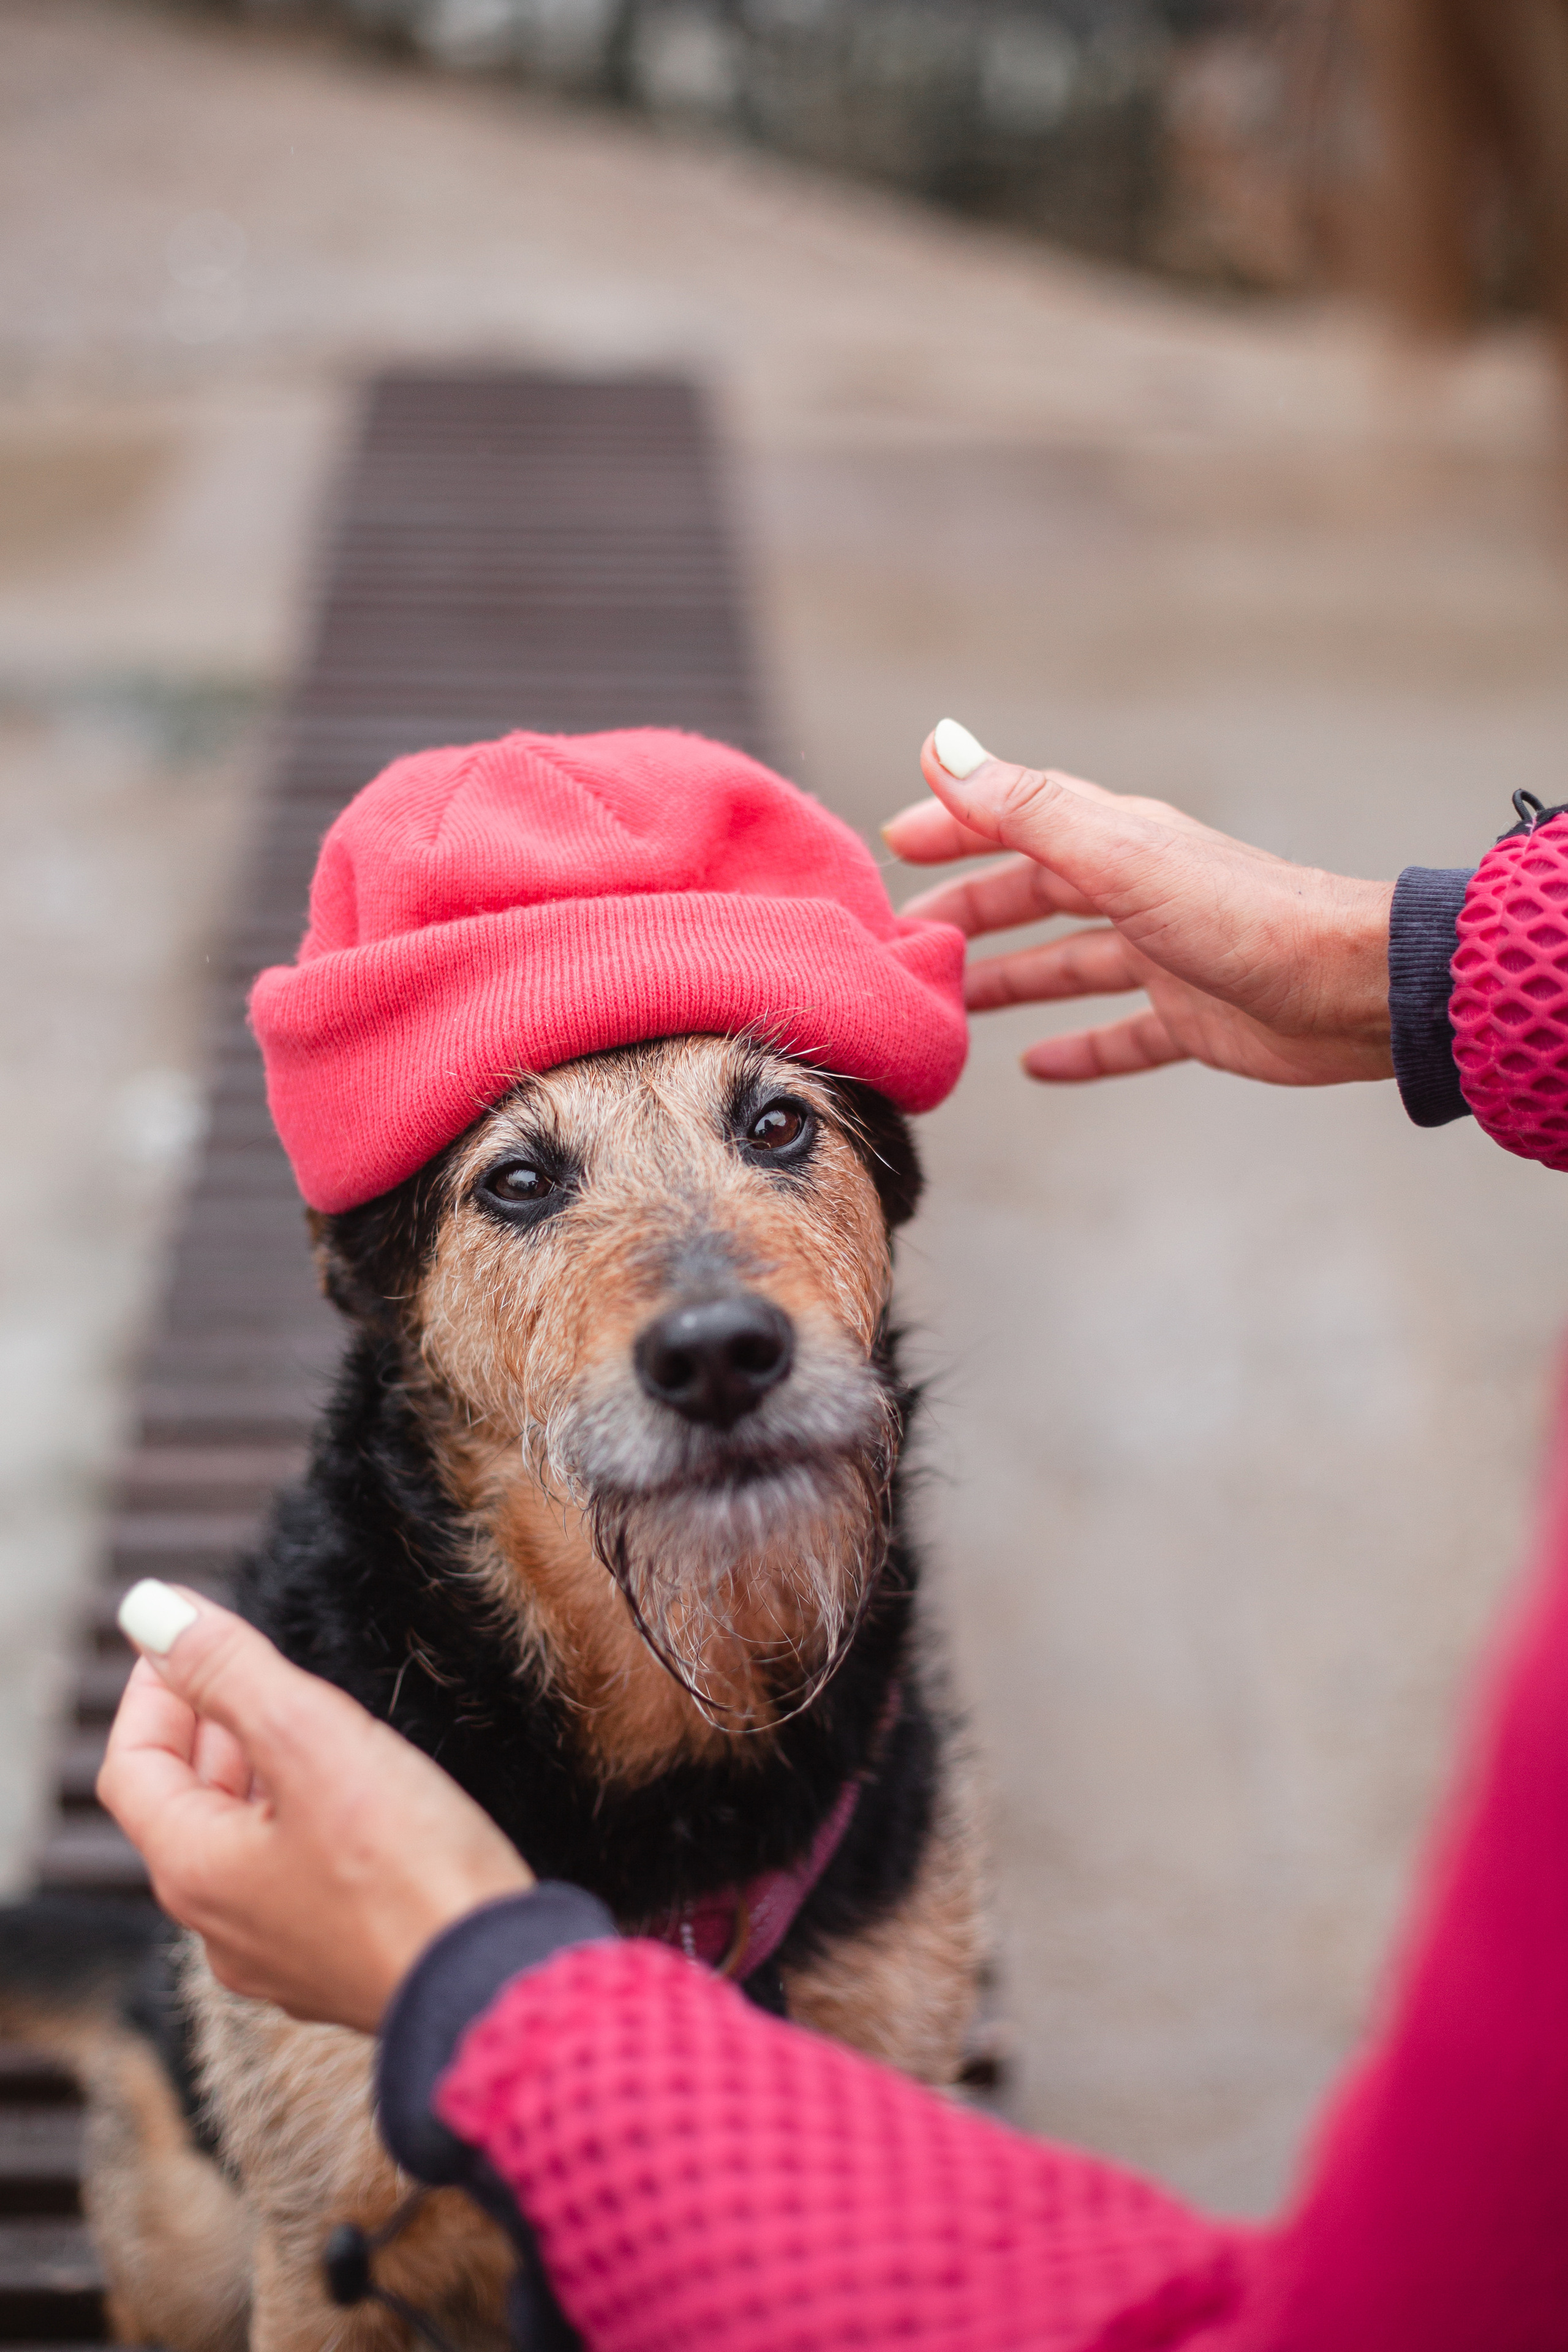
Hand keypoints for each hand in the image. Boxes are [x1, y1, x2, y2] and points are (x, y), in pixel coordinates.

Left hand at [97, 1583, 531, 2032]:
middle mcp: (221, 1925)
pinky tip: (349, 1797)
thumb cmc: (408, 1870)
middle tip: (234, 1664)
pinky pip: (290, 1880)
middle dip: (202, 1727)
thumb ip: (229, 1670)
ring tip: (292, 1717)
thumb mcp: (312, 1739)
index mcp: (197, 1871)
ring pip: (238, 1845)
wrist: (495, 1987)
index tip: (181, 1637)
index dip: (151, 1692)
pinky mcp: (339, 1965)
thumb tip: (151, 1609)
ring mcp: (279, 1954)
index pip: (132, 1768)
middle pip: (182, 1809)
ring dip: (250, 1774)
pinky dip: (294, 1820)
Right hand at [885, 723, 1394, 1086]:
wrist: (1356, 992)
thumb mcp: (1121, 858)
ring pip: (1068, 964)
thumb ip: (1027, 810)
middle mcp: (1139, 892)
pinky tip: (1036, 1069)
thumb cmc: (1246, 919)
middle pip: (1036, 893)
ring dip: (1011, 979)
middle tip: (908, 939)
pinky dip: (1077, 1048)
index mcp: (1119, 842)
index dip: (955, 823)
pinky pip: (1119, 1034)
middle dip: (971, 909)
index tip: (892, 843)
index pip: (1018, 818)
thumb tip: (942, 747)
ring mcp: (1165, 957)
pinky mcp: (1192, 1019)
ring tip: (950, 1003)